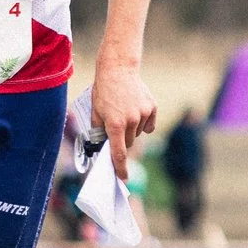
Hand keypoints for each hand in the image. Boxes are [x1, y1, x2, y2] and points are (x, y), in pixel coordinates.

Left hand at [88, 59, 156, 179]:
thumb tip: (104, 147)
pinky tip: (135, 109)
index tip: (123, 178)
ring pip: (139, 133)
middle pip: (129, 143)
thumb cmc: (103, 91)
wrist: (118, 69)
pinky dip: (143, 122)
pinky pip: (149, 124)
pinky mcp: (152, 107)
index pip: (118, 153)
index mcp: (115, 124)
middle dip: (122, 139)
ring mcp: (143, 114)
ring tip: (124, 111)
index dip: (120, 168)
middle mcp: (131, 121)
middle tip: (116, 125)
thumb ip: (99, 131)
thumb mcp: (95, 112)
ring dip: (132, 128)